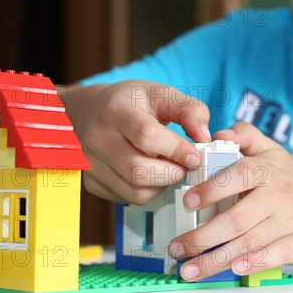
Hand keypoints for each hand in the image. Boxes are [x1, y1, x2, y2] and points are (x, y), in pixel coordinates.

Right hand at [61, 81, 210, 204]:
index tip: (194, 155)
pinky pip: (127, 198)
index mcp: (115, 111)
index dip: (176, 150)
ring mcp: (91, 164)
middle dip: (172, 173)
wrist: (88, 111)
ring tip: (168, 168)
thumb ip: (189, 110)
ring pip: (135, 191)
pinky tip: (151, 174)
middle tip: (185, 166)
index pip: (147, 137)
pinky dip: (147, 191)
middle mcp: (98, 138)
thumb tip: (204, 137)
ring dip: (162, 185)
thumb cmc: (129, 102)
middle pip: (139, 171)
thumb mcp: (161, 93)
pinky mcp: (92, 183)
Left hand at [168, 122, 292, 280]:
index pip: (236, 176)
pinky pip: (272, 256)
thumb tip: (218, 134)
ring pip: (247, 244)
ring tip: (188, 269)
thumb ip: (245, 134)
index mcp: (266, 170)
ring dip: (214, 260)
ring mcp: (288, 222)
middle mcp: (277, 196)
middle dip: (201, 237)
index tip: (187, 202)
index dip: (210, 190)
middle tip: (176, 247)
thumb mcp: (272, 149)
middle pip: (235, 220)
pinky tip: (232, 270)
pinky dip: (252, 264)